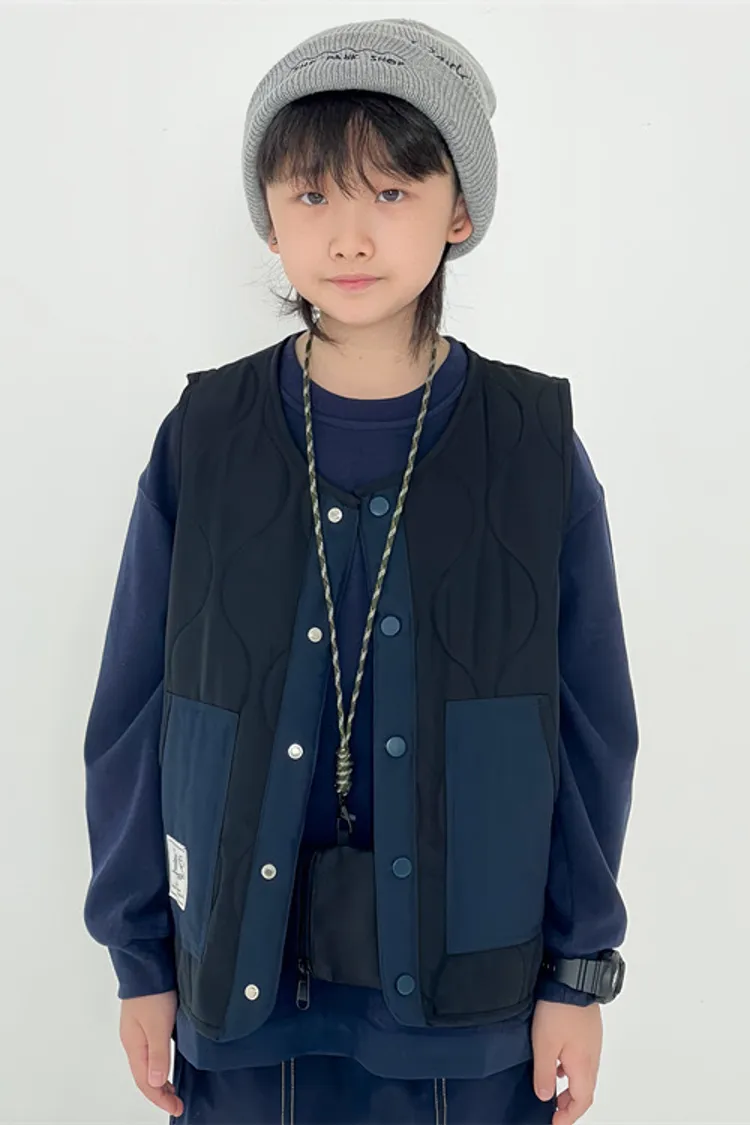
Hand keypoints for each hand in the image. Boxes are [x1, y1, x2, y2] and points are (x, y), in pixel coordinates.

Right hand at [119, 990, 183, 1117]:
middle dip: (159, 1092)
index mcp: (134, 1045)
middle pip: (144, 1075)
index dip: (159, 1098)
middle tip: (176, 1102)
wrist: (147, 964)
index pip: (144, 1081)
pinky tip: (168, 1061)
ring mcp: (138, 1030)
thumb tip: (156, 1081)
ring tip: (172, 1088)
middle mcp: (134, 1040)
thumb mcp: (158, 1025)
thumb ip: (158, 1054)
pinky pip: (151, 1050)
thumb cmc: (152, 992)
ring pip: (147, 1063)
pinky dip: (159, 1062)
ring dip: (159, 1078)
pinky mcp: (146, 1019)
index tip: (175, 1107)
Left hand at [531, 999, 602, 1124]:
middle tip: (553, 1111)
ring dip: (570, 1086)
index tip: (556, 1123)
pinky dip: (570, 1067)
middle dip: (570, 1104)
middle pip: (585, 1090)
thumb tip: (545, 1097)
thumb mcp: (544, 1045)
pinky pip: (582, 1057)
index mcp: (583, 1065)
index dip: (569, 1116)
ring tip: (552, 1087)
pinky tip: (557, 1060)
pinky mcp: (587, 1029)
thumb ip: (544, 1074)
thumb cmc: (558, 1010)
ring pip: (583, 1073)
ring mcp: (592, 1041)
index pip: (581, 1101)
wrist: (572, 978)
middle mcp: (592, 1056)